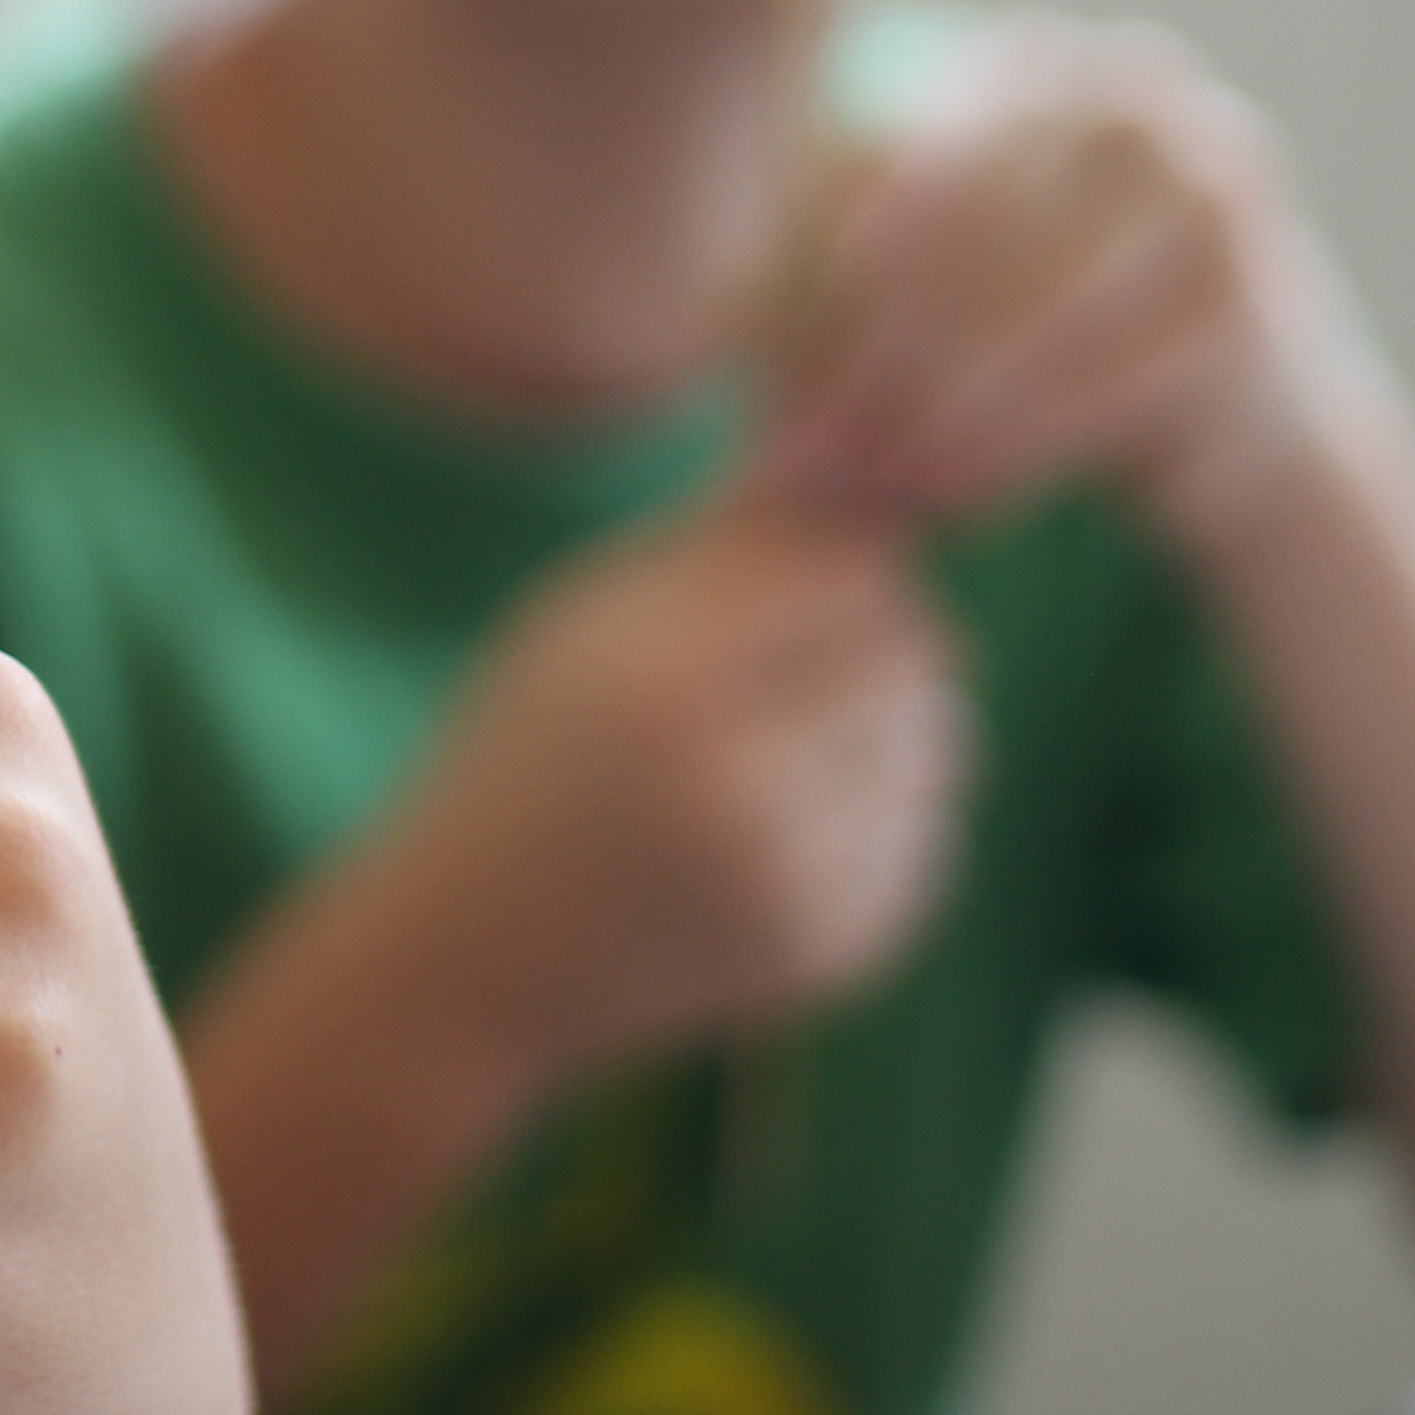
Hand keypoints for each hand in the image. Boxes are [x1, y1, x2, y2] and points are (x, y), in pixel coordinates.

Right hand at [352, 499, 970, 1087]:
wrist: (476, 956)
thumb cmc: (528, 753)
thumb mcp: (586, 618)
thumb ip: (724, 542)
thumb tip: (863, 458)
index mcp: (656, 679)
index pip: (852, 566)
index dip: (838, 558)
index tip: (795, 576)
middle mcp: (734, 784)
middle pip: (912, 650)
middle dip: (874, 637)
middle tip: (792, 660)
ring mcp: (796, 883)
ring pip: (939, 742)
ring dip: (885, 728)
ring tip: (780, 747)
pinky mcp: (838, 952)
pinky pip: (929, 835)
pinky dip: (878, 818)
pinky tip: (783, 831)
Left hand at [761, 19, 1410, 563]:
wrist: (1217, 393)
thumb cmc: (1014, 320)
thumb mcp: (913, 279)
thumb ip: (814, 275)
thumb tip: (706, 322)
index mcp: (1023, 59)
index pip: (891, 148)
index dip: (809, 262)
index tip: (735, 355)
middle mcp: (1131, 93)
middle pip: (966, 231)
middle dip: (871, 352)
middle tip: (795, 447)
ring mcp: (1211, 186)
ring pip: (1034, 313)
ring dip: (936, 412)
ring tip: (862, 480)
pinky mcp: (1251, 296)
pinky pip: (1107, 383)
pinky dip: (1018, 446)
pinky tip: (953, 496)